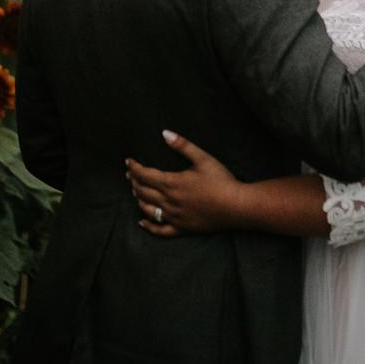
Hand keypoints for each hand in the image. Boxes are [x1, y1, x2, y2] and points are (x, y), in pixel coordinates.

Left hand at [125, 130, 241, 237]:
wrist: (236, 206)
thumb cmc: (221, 181)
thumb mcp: (203, 158)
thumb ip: (183, 145)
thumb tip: (164, 133)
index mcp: (172, 183)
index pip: (145, 175)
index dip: (134, 168)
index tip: (128, 161)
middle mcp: (169, 201)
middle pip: (143, 191)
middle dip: (134, 181)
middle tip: (130, 174)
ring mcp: (174, 217)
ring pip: (148, 209)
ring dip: (139, 199)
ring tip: (136, 191)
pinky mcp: (182, 228)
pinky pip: (160, 230)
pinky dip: (148, 226)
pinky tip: (142, 222)